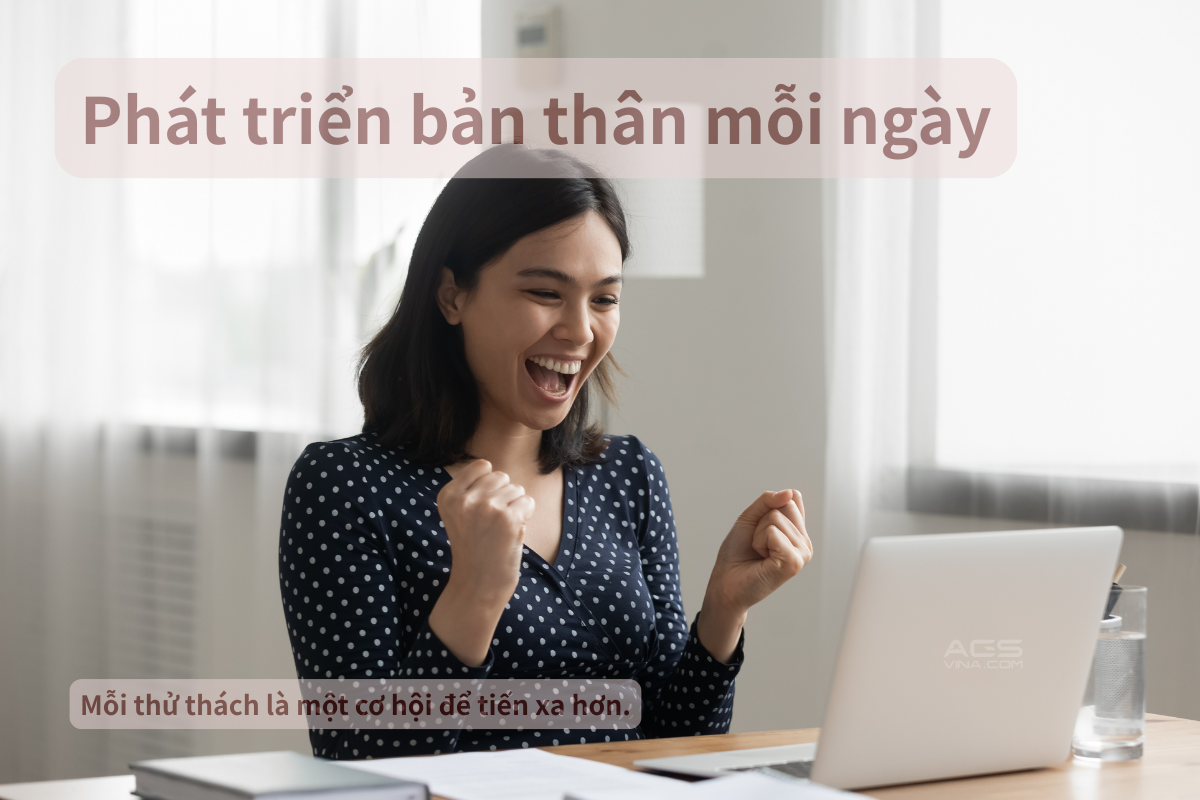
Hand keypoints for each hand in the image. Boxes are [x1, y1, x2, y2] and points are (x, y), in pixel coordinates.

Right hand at [428, 460, 534, 664]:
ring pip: (517, 489)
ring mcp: (486, 507)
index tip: (481, 510)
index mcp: (448, 495)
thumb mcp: (458, 514)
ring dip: (515, 507)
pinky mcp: (508, 518)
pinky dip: (526, 516)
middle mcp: (464, 499)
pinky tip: (512, 533)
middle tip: (493, 524)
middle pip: (501, 476)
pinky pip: (528, 502)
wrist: (478, 585)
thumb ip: (470, 489)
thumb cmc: (473, 547)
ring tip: (500, 530)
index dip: (490, 486)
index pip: (482, 466)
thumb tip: (491, 467)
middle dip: (504, 496)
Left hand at [697, 490, 812, 661]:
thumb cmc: (737, 553)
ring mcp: (802, 553)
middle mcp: (804, 542)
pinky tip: (762, 559)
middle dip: (762, 521)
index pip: (792, 498)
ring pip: (776, 518)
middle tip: (758, 543)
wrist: (726, 581)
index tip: (760, 528)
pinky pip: (774, 533)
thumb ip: (768, 501)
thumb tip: (790, 493)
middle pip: (785, 505)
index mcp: (797, 532)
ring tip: (759, 553)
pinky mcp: (793, 563)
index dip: (768, 507)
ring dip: (758, 534)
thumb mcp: (750, 517)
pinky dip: (760, 542)